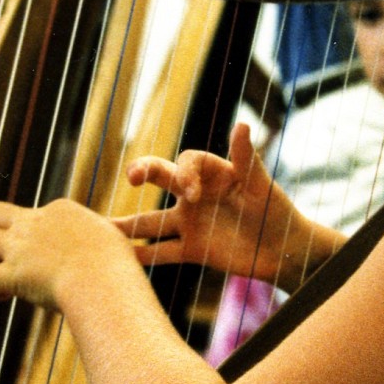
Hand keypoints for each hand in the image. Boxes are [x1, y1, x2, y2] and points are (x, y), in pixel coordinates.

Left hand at [0, 198, 138, 307]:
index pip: (32, 214)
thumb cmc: (118, 265)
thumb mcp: (113, 239)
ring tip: (1, 273)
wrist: (107, 279)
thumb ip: (99, 238)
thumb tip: (103, 243)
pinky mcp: (12, 275)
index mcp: (59, 210)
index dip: (36, 237)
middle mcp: (34, 223)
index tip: (53, 259)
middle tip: (8, 255)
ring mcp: (20, 248)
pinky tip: (2, 296)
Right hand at [115, 123, 321, 283]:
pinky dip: (141, 256)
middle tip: (133, 178)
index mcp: (213, 173)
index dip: (185, 173)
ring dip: (126, 224)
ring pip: (151, 221)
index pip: (188, 161)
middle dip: (144, 172)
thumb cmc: (278, 212)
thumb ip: (247, 158)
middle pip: (162, 178)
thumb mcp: (262, 186)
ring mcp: (191, 223)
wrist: (285, 251)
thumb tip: (241, 124)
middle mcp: (196, 195)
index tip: (192, 193)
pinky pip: (161, 252)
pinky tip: (119, 260)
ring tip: (98, 227)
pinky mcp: (192, 250)